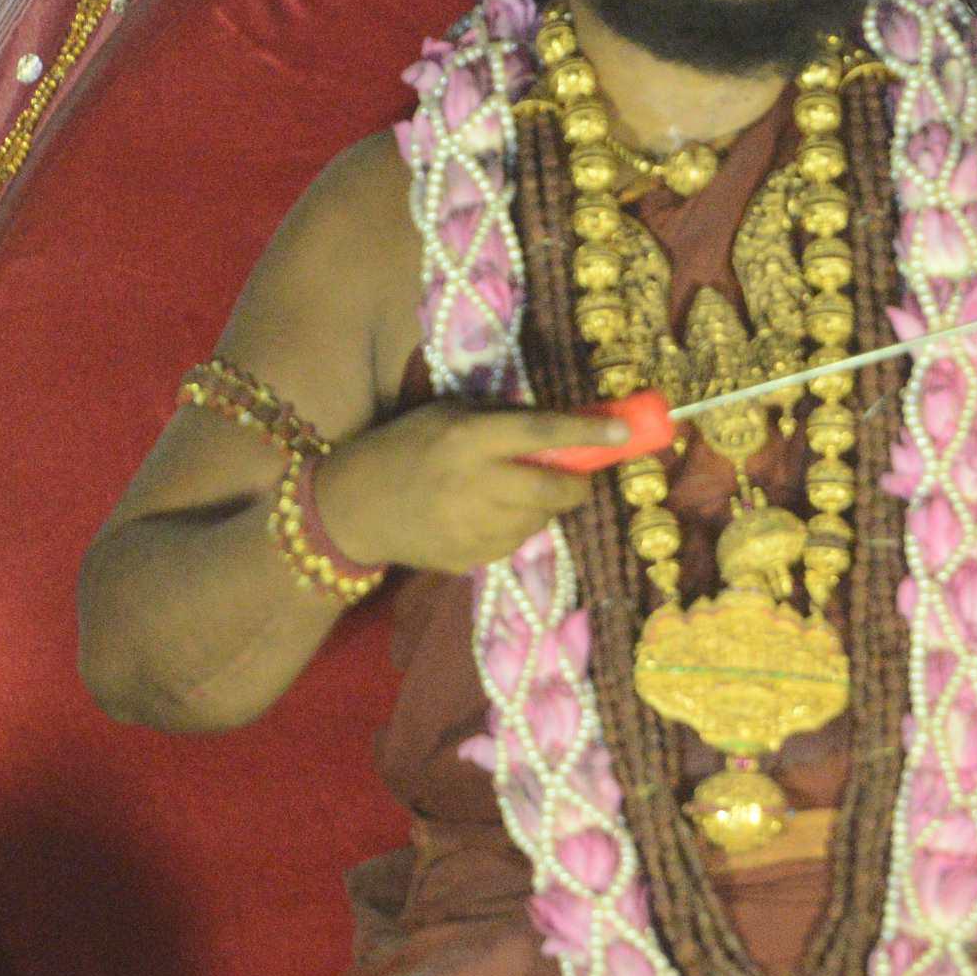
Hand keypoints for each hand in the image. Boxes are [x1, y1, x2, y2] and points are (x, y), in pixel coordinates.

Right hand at [315, 399, 632, 576]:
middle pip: (552, 488)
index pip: (542, 432)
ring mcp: (472, 528)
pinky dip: (515, 529)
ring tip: (514, 494)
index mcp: (468, 438)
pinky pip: (514, 544)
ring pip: (538, 521)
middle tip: (576, 479)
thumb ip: (500, 420)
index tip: (624, 431)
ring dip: (541, 508)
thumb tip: (563, 428)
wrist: (352, 507)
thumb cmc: (403, 446)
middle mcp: (475, 483)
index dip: (588, 431)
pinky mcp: (468, 560)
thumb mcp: (447, 415)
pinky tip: (487, 517)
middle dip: (576, 485)